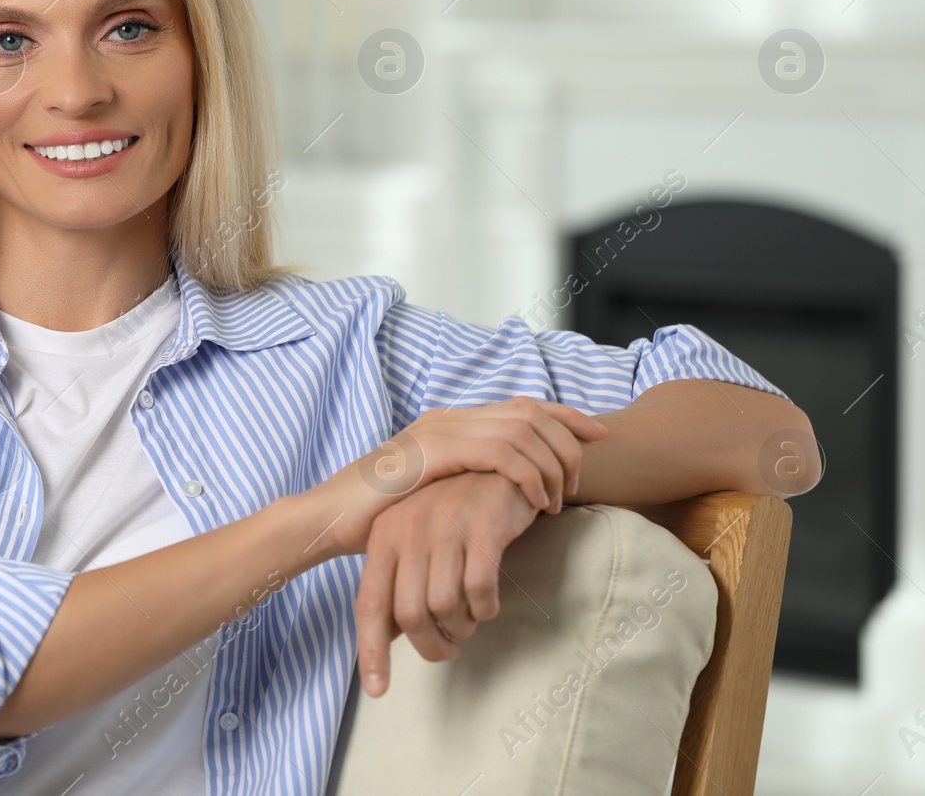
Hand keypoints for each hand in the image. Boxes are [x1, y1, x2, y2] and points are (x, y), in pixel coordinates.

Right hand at [308, 397, 606, 559]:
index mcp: (448, 422)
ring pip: (522, 430)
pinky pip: (502, 454)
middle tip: (582, 477)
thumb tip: (500, 495)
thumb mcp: (430, 495)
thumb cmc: (375, 517)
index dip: (564, 415)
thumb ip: (463, 483)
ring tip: (557, 500)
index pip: (519, 405)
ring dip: (551, 464)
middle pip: (529, 411)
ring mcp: (440, 431)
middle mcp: (447, 417)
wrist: (327, 520)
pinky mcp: (435, 453)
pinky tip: (536, 502)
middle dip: (569, 439)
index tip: (597, 434)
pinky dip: (529, 475)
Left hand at [354, 470, 541, 697]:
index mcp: (384, 536)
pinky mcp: (483, 527)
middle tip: (451, 649)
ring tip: (470, 621)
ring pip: (444, 606)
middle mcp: (407, 530)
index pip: (370, 605)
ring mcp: (444, 526)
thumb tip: (388, 640)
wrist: (502, 465)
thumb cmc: (455, 512)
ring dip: (461, 627)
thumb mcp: (419, 540)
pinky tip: (489, 603)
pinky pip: (480, 591)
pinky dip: (485, 608)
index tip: (378, 691)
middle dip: (432, 645)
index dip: (372, 651)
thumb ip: (401, 584)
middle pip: (409, 615)